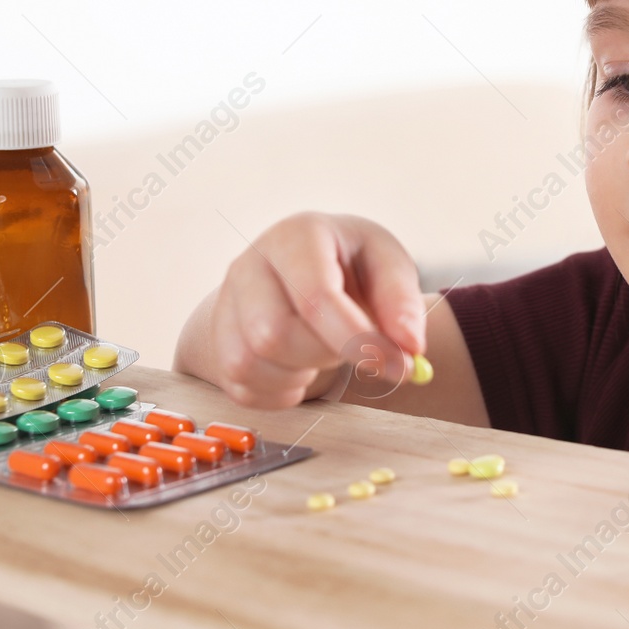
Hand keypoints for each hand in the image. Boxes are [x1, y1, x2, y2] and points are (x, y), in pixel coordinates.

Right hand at [176, 212, 425, 408]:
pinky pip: (241, 387)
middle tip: (352, 346)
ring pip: (249, 363)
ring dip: (301, 374)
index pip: (315, 295)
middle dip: (324, 355)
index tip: (401, 368)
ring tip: (324, 351)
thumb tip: (410, 346)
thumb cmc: (349, 265)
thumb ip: (401, 301)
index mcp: (296, 236)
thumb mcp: (385, 263)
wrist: (296, 273)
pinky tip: (302, 368)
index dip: (359, 339)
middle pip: (272, 333)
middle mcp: (249, 264)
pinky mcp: (217, 342)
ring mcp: (224, 303)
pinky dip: (282, 392)